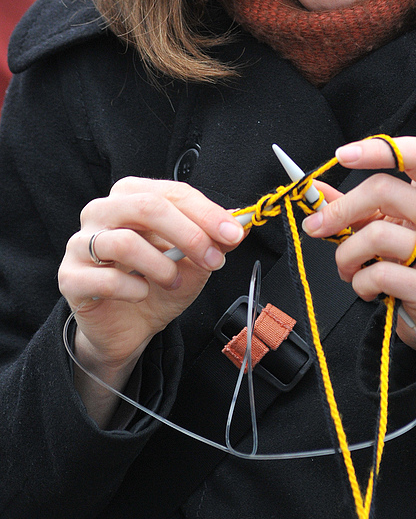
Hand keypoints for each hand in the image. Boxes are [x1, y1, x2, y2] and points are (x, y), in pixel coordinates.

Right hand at [58, 177, 245, 394]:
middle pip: (148, 207)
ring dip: (161, 266)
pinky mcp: (70, 277)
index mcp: (132, 195)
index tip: (233, 233)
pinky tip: (142, 294)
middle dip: (189, 234)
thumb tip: (239, 225)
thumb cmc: (157, 283)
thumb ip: (213, 240)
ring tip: (174, 281)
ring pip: (124, 242)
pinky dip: (133, 289)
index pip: (172, 192)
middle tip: (213, 259)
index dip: (206, 213)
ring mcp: (80, 243)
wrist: (129, 327)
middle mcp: (102, 211)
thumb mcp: (194, 261)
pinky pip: (104, 278)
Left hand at [302, 136, 415, 362]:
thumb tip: (315, 191)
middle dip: (340, 210)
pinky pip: (380, 274)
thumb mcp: (389, 222)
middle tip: (318, 226)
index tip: (343, 155)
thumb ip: (355, 205)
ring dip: (346, 253)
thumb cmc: (411, 257)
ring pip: (376, 234)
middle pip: (383, 189)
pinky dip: (360, 282)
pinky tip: (366, 286)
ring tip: (347, 265)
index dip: (381, 149)